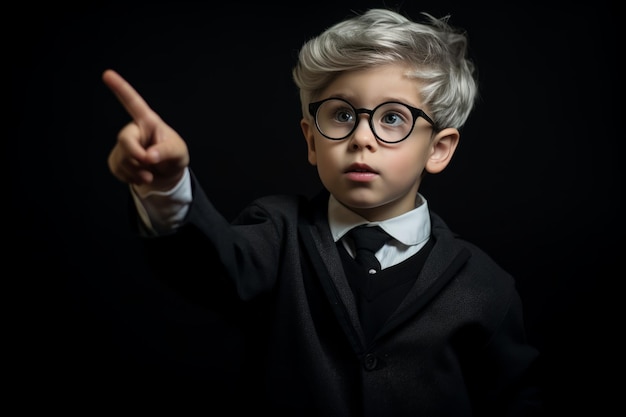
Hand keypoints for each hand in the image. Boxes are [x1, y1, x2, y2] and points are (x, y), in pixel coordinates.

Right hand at [102, 69, 188, 193]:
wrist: (167, 173)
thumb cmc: (174, 155)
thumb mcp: (178, 152)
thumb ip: (166, 152)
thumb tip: (149, 156)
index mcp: (148, 121)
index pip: (133, 103)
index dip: (121, 88)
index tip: (107, 74)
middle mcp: (133, 130)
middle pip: (124, 139)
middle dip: (136, 155)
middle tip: (149, 163)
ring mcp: (123, 145)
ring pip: (122, 159)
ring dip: (137, 171)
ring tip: (150, 173)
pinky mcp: (117, 160)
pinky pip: (118, 170)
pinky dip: (131, 178)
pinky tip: (141, 176)